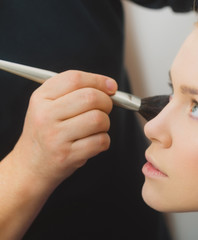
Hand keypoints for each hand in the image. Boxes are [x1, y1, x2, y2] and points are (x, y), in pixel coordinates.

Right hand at [10, 71, 116, 185]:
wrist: (30, 165)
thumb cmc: (47, 132)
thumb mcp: (48, 105)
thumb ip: (75, 91)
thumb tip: (110, 87)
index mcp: (40, 98)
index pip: (75, 79)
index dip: (98, 80)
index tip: (111, 87)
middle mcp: (46, 115)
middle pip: (90, 97)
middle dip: (106, 102)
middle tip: (105, 108)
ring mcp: (55, 137)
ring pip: (98, 119)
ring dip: (105, 123)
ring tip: (96, 128)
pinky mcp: (67, 155)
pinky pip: (100, 141)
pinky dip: (104, 141)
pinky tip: (92, 141)